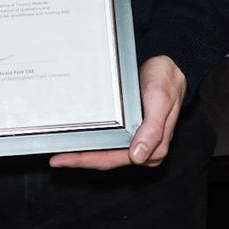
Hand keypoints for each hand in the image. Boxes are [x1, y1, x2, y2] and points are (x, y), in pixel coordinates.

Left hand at [49, 55, 186, 169]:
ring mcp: (139, 143)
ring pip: (107, 154)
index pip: (113, 159)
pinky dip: (94, 144)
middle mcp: (146, 150)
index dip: (86, 160)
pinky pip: (110, 143)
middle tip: (56, 159)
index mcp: (154, 148)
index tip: (65, 159)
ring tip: (62, 152)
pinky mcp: (134, 133)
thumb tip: (138, 156)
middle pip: (106, 159)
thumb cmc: (166, 81)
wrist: (172, 68)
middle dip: (80, 160)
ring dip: (85, 154)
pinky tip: (81, 140)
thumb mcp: (160, 100)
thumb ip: (152, 129)